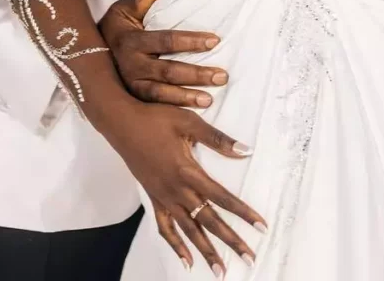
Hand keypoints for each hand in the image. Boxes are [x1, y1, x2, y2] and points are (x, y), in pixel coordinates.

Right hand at [100, 0, 228, 108]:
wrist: (86, 58)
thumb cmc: (113, 32)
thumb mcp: (122, 12)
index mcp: (132, 41)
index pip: (167, 40)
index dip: (191, 40)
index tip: (215, 41)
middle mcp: (132, 65)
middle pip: (169, 71)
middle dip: (197, 74)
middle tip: (222, 76)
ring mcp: (131, 87)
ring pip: (162, 94)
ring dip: (186, 97)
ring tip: (209, 100)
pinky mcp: (132, 102)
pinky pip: (154, 109)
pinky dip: (172, 112)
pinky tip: (189, 116)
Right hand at [101, 98, 265, 273]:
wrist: (122, 123)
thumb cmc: (155, 118)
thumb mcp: (189, 122)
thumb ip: (217, 138)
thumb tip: (246, 150)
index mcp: (188, 172)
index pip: (222, 197)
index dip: (243, 212)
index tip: (261, 226)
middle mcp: (177, 190)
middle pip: (208, 221)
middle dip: (231, 240)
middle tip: (250, 258)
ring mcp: (164, 197)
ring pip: (189, 230)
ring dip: (206, 251)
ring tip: (220, 271)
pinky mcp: (154, 198)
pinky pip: (165, 227)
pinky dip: (176, 246)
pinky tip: (187, 261)